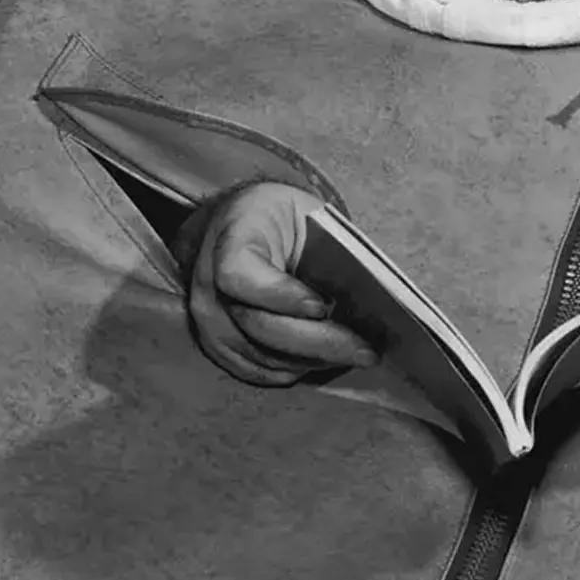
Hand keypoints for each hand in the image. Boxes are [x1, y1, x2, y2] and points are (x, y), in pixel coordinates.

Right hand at [184, 181, 378, 387]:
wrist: (233, 225)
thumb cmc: (278, 217)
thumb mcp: (302, 211)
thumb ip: (327, 245)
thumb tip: (372, 289)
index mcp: (231, 238)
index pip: (240, 275)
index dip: (279, 295)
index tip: (321, 307)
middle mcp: (208, 283)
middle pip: (259, 325)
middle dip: (318, 341)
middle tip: (365, 349)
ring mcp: (207, 318)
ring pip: (260, 354)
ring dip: (312, 359)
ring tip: (356, 355)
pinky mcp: (214, 344)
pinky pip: (254, 368)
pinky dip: (293, 368)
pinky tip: (324, 360)